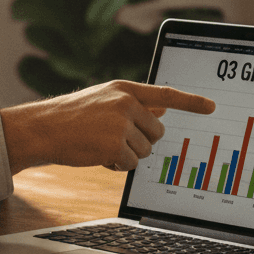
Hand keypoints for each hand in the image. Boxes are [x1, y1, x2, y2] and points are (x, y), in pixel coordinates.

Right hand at [0, 80, 214, 174]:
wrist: (42, 128)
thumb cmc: (70, 117)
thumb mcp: (102, 101)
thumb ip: (132, 105)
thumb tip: (162, 111)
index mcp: (123, 89)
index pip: (165, 94)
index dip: (190, 101)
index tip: (212, 106)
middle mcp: (125, 103)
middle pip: (157, 132)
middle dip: (140, 141)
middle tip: (113, 138)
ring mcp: (120, 123)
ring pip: (146, 150)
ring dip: (128, 154)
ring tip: (100, 144)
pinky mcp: (115, 145)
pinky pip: (132, 163)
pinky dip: (118, 165)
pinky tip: (98, 155)